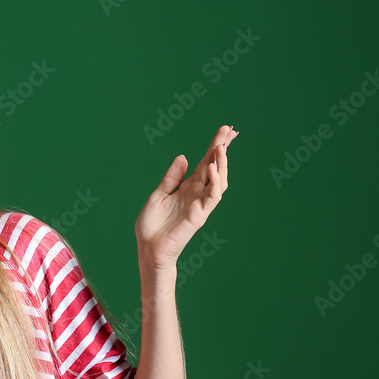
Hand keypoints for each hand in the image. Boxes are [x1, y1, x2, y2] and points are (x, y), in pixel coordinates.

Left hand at [135, 125, 237, 268]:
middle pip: (214, 167)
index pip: (204, 162)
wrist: (149, 248)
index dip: (214, 146)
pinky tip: (212, 168)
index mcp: (187, 187)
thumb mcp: (158, 194)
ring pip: (218, 180)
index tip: (225, 129)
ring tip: (221, 146)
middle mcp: (197, 193)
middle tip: (230, 131)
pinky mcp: (200, 215)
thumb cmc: (152, 225)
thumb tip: (183, 157)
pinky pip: (213, 197)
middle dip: (222, 148)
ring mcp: (200, 204)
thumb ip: (171, 177)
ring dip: (221, 163)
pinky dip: (215, 182)